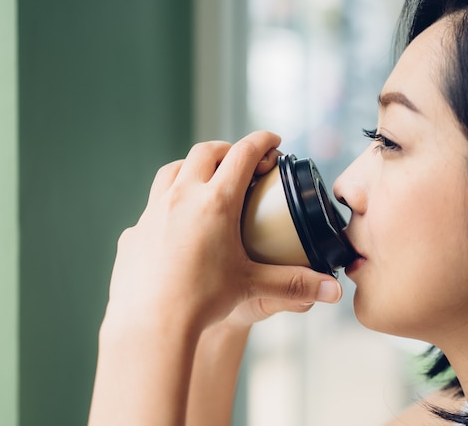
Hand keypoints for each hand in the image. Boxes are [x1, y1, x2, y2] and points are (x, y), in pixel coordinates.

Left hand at [103, 131, 341, 332]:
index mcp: (216, 201)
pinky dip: (167, 203)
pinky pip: (152, 206)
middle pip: (205, 152)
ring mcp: (152, 211)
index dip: (262, 141)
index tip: (273, 141)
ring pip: (172, 170)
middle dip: (227, 149)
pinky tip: (175, 225)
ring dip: (191, 167)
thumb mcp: (253, 286)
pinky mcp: (133, 231)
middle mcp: (181, 196)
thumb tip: (334, 292)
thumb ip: (296, 285)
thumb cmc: (202, 301)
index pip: (243, 154)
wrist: (150, 325)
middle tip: (241, 160)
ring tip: (204, 180)